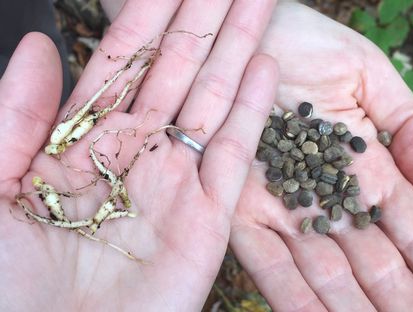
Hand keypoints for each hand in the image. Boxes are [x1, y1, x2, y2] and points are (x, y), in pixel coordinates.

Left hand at [0, 1, 277, 309]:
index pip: (125, 60)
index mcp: (85, 140)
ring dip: (237, 50)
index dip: (151, 14)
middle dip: (206, 19)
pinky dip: (252, 110)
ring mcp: (179, 181)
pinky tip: (266, 67)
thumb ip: (15, 117)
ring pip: (214, 99)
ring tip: (260, 3)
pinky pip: (234, 153)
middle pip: (179, 69)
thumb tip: (44, 46)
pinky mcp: (210, 216)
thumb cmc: (8, 285)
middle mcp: (138, 151)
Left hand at [229, 2, 412, 310]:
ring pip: (325, 274)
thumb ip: (406, 125)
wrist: (241, 35)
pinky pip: (268, 262)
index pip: (407, 228)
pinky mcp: (238, 209)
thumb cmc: (304, 44)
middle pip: (371, 263)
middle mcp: (323, 197)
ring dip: (354, 310)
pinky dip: (293, 297)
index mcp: (361, 169)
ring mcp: (282, 207)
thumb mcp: (365, 75)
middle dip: (401, 302)